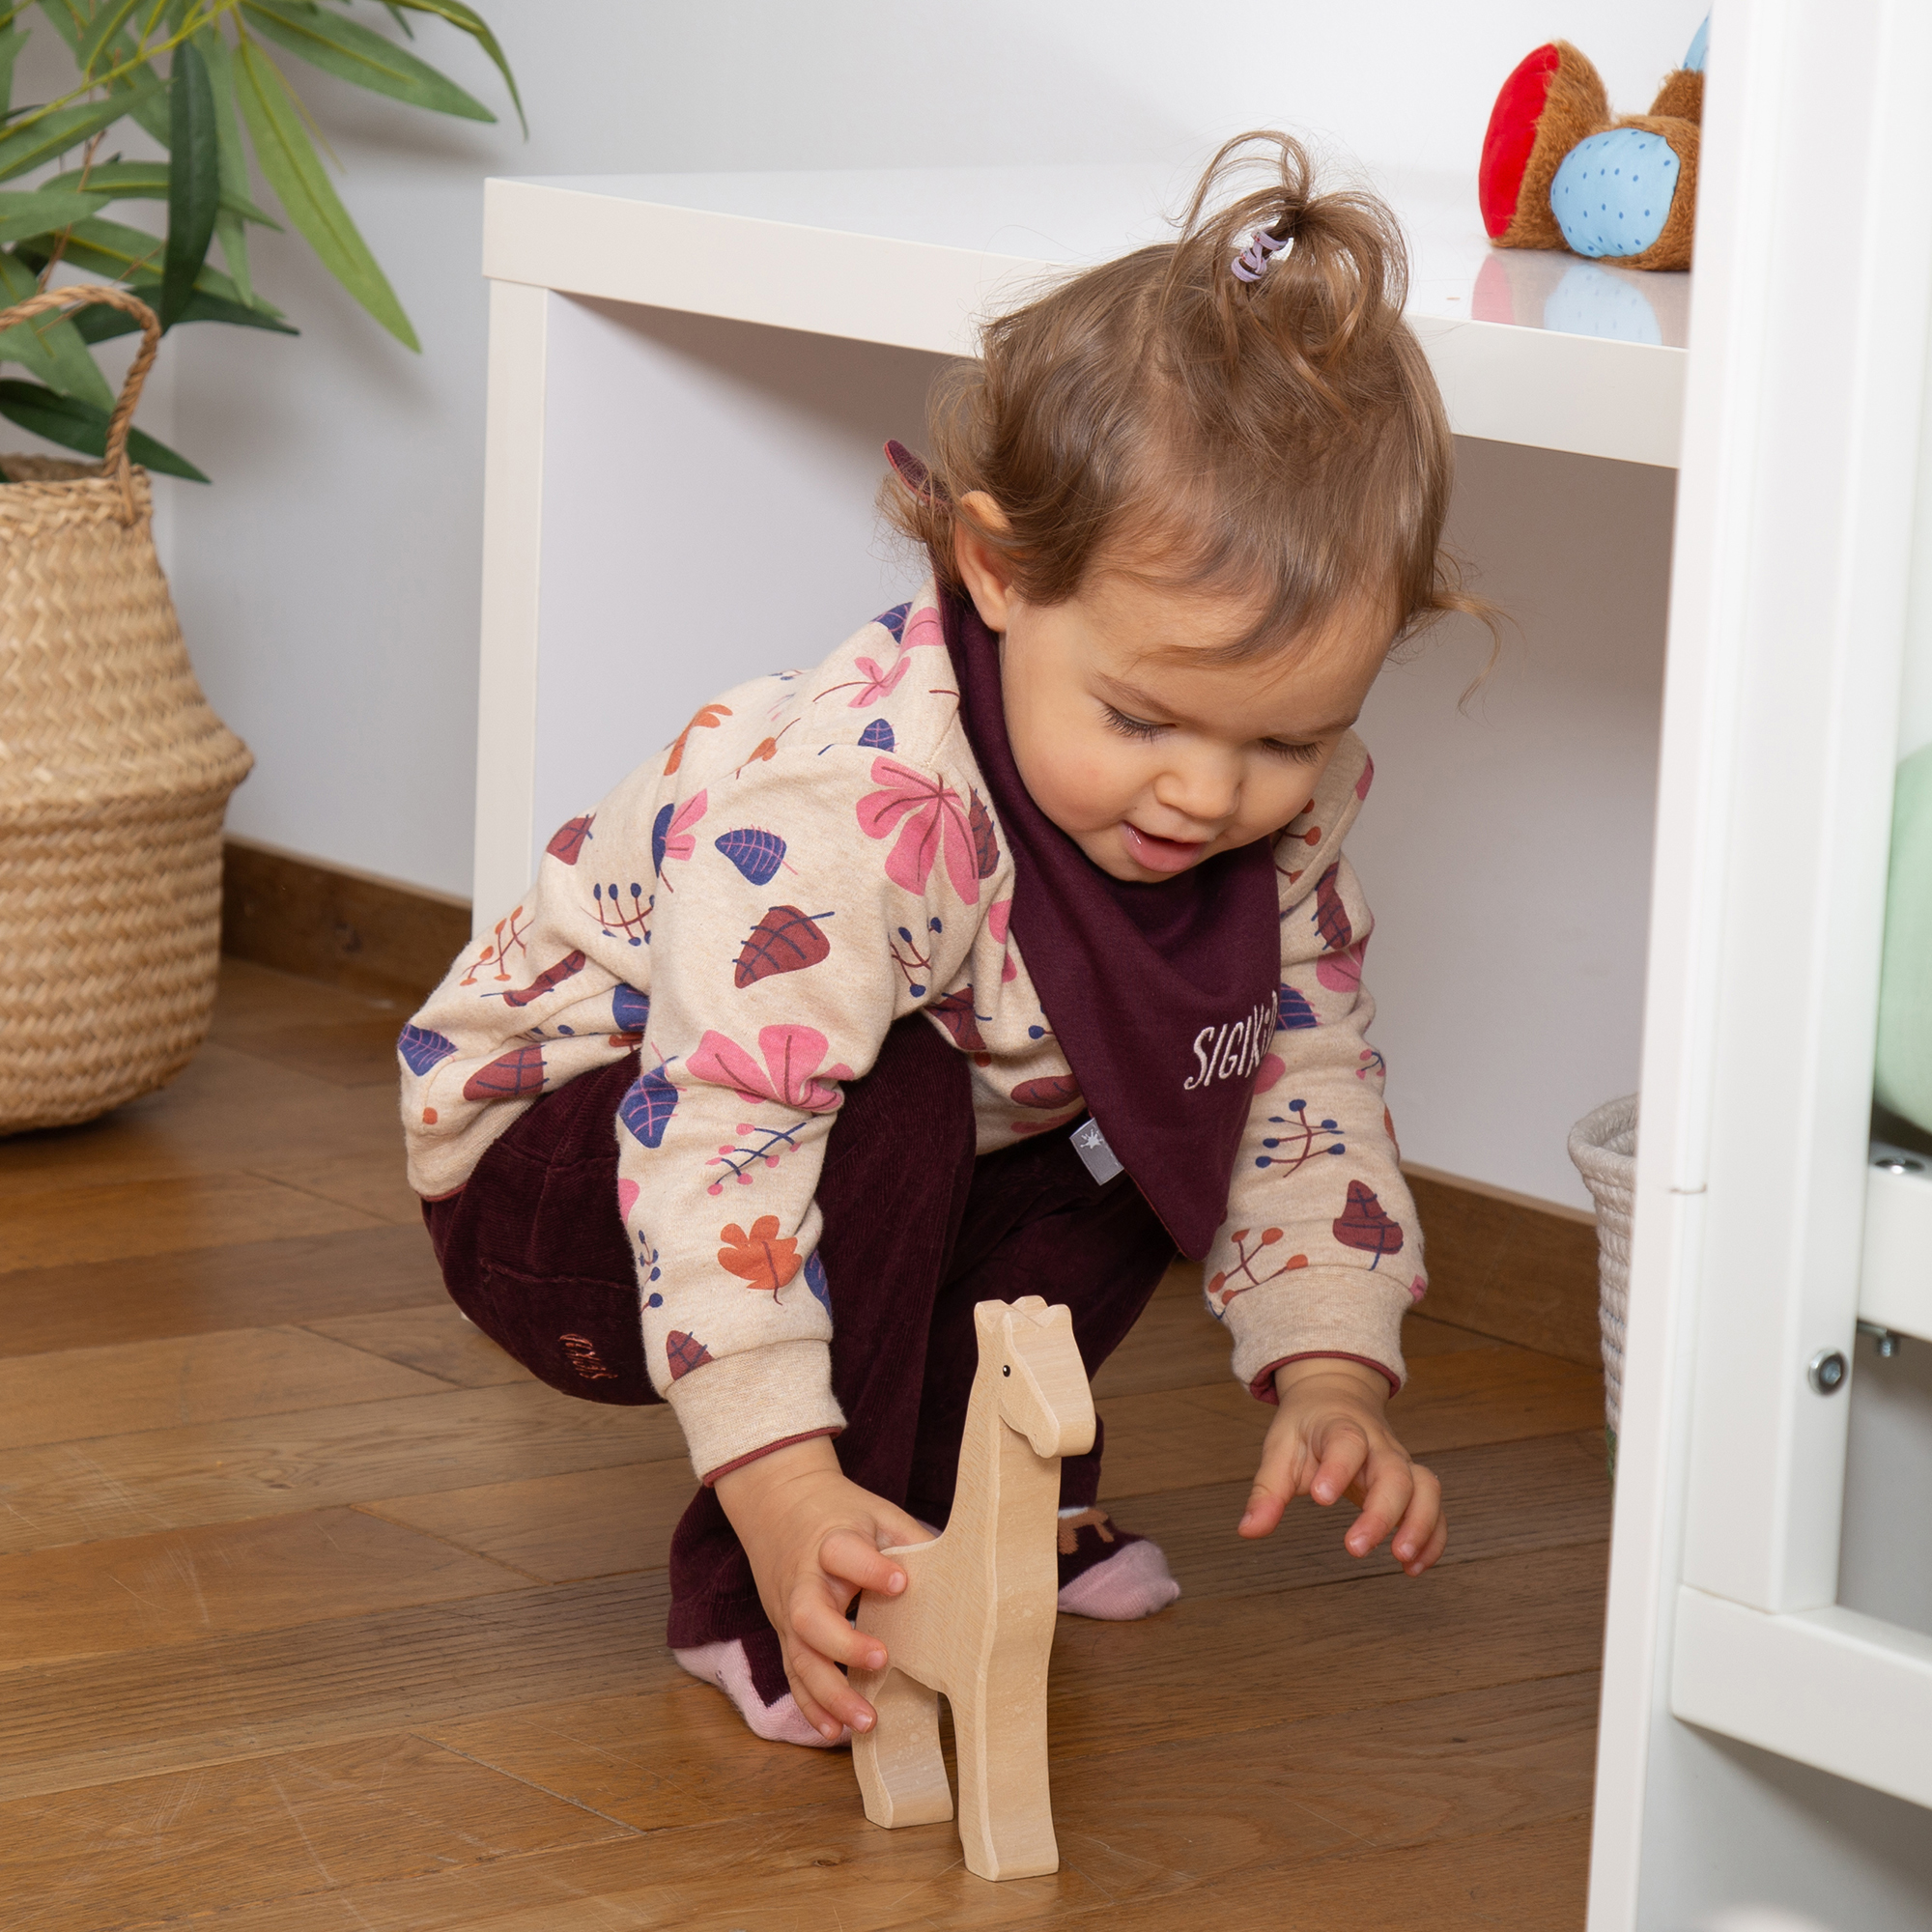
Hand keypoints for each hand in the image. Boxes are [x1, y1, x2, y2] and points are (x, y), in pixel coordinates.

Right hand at [713, 1436, 928, 1740]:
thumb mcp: (876, 1513)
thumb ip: (911, 1540)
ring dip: (830, 1694)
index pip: (842, 1554)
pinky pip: (793, 1676)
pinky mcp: (784, 1635)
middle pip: (810, 1618)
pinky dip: (811, 1707)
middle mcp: (803, 1582)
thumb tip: (964, 1570)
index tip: (902, 1582)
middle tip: (882, 1660)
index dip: (869, 1569)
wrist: (778, 1503)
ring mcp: (788, 1613)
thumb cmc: (839, 1512)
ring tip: (866, 1721)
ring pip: (800, 1659)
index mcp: (829, 1542)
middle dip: (843, 1645)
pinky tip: (834, 1732)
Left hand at [1237, 1358, 1446, 1576]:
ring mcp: (1400, 1462)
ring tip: (1402, 1560)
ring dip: (1420, 1525)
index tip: (1320, 1498)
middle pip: (1395, 1473)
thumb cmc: (1308, 1426)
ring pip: (1426, 1488)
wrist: (1338, 1394)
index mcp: (1341, 1428)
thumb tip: (1247, 1531)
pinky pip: (1434, 1508)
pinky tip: (1414, 1568)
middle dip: (1382, 1513)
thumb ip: (1267, 1491)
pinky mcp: (1412, 1483)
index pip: (1347, 1442)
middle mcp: (1378, 1445)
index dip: (1338, 1469)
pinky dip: (1433, 1537)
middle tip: (1356, 1548)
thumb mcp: (1280, 1449)